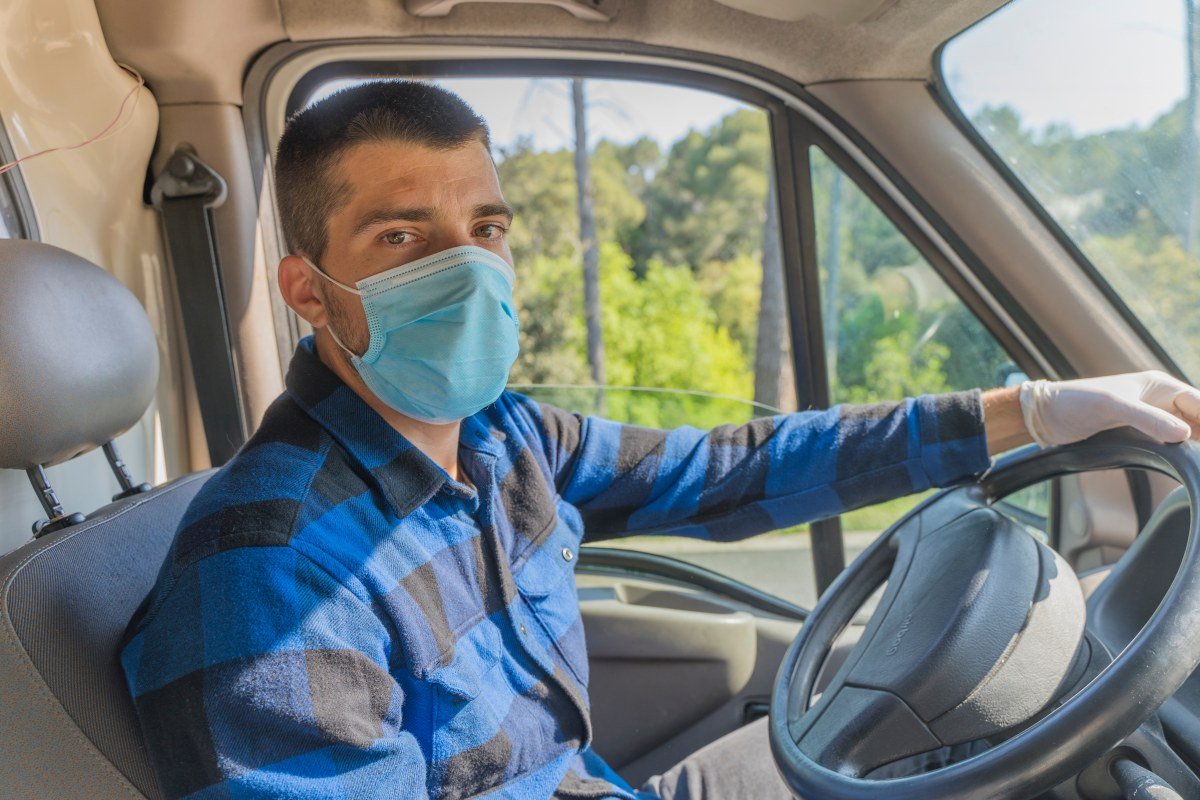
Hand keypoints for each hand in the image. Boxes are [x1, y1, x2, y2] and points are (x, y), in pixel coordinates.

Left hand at [1020, 371, 1199, 446]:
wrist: (1046, 415)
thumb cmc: (1076, 401)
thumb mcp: (1113, 407)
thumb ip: (1148, 419)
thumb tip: (1185, 434)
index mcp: (1160, 385)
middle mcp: (1160, 400)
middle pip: (1198, 418)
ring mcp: (1151, 418)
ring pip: (1187, 432)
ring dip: (1194, 445)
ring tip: (1195, 462)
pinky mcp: (1140, 434)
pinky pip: (1169, 443)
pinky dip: (1179, 451)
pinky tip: (1184, 463)